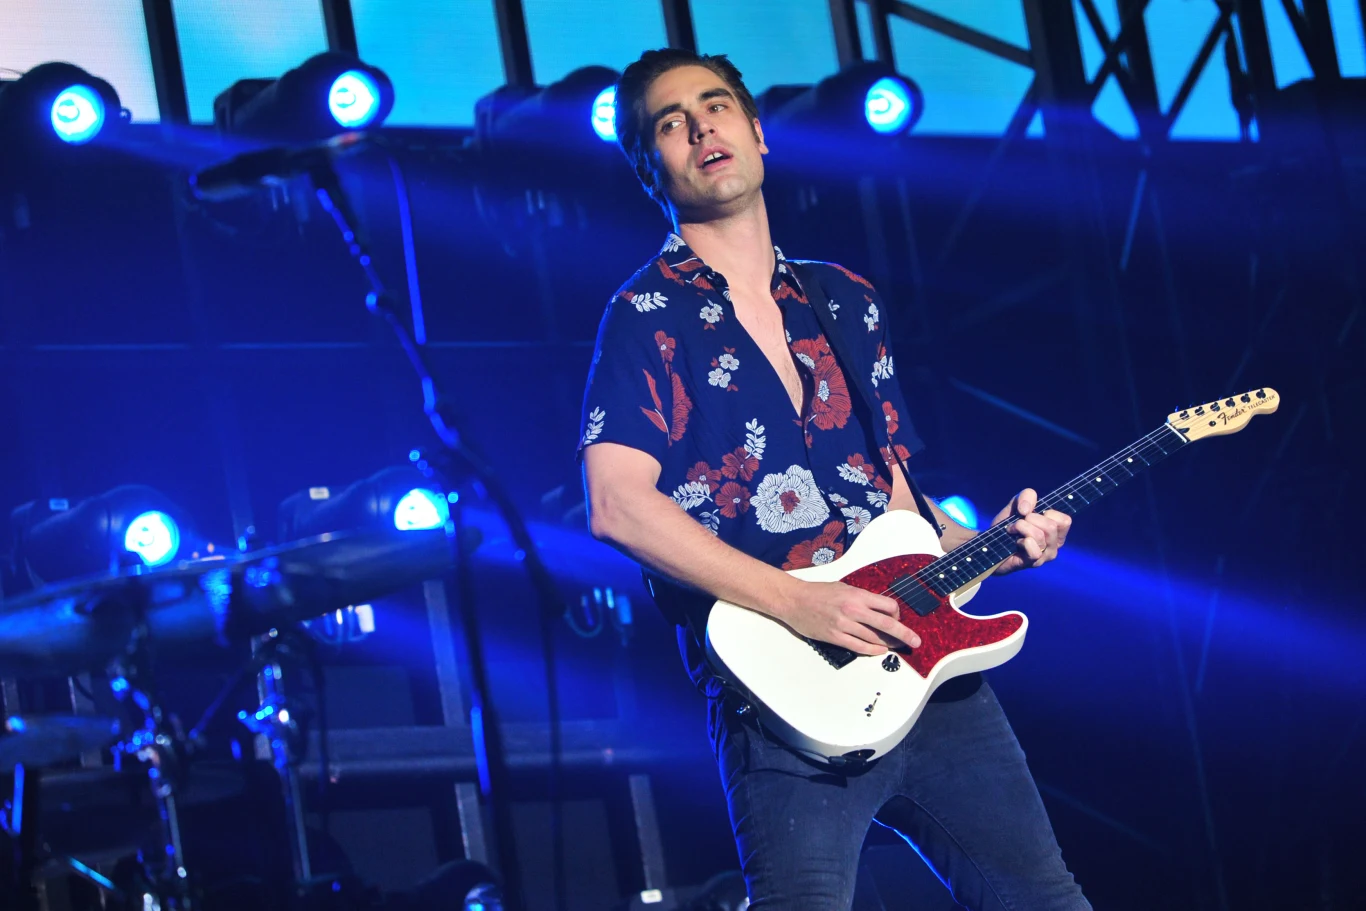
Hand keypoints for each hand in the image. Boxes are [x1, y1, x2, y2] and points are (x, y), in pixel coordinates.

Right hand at [778, 579, 921, 655]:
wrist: (795, 600)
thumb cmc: (818, 592)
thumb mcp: (844, 587)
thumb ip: (862, 598)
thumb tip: (878, 609)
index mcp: (857, 595)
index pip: (888, 606)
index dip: (897, 614)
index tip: (897, 619)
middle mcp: (853, 610)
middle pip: (887, 625)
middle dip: (905, 634)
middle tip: (915, 641)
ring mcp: (844, 625)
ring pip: (875, 639)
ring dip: (889, 644)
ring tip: (896, 646)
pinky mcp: (835, 637)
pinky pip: (860, 647)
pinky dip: (873, 650)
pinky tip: (880, 650)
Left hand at [991, 488, 1071, 575]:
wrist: (990, 543)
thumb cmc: (1008, 524)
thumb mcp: (1017, 504)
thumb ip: (1027, 496)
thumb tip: (1026, 510)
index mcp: (1056, 531)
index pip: (1065, 521)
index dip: (1047, 512)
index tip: (1032, 514)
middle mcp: (1054, 545)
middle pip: (1051, 526)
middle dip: (1030, 519)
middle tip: (1018, 523)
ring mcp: (1045, 556)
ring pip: (1039, 535)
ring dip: (1020, 528)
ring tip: (1012, 531)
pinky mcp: (1033, 563)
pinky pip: (1033, 550)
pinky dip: (1021, 541)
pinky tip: (1015, 543)